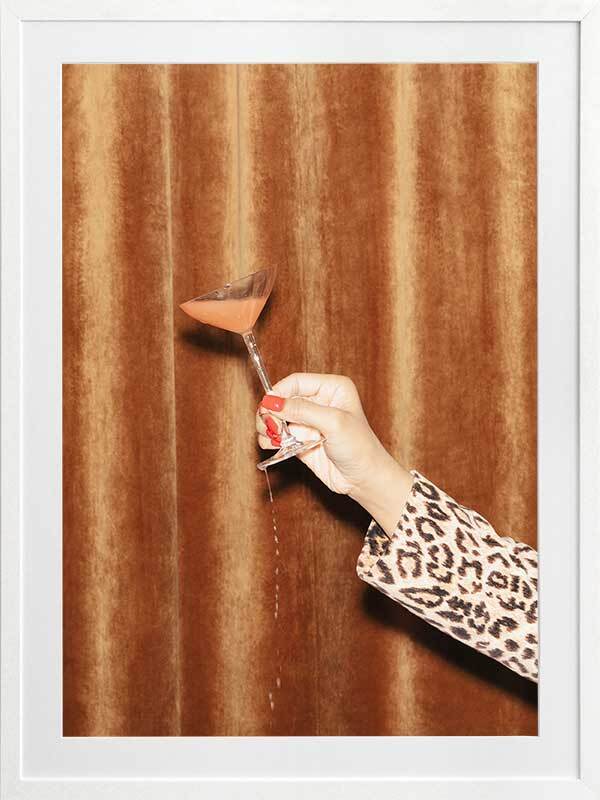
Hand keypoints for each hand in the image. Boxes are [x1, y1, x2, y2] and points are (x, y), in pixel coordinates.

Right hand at [255, 373, 413, 533]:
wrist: (363, 479)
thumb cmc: (360, 447)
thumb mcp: (333, 423)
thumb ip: (302, 410)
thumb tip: (272, 402)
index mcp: (331, 388)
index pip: (296, 382)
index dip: (279, 392)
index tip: (267, 407)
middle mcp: (318, 401)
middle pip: (282, 398)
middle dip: (271, 412)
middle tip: (269, 426)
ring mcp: (308, 421)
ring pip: (276, 417)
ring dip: (268, 426)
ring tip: (271, 438)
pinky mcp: (300, 439)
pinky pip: (277, 434)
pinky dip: (270, 439)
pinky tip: (272, 445)